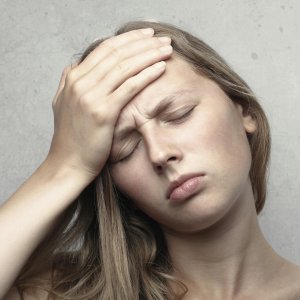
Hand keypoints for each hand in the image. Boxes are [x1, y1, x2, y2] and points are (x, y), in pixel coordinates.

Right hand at [47, 28, 172, 180]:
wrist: (69, 163)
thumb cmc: (72, 137)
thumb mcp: (63, 104)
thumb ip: (68, 82)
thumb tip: (75, 66)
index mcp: (74, 78)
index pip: (105, 49)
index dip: (129, 39)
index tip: (147, 35)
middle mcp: (80, 83)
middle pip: (117, 54)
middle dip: (143, 43)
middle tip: (163, 39)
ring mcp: (90, 96)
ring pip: (125, 67)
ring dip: (149, 55)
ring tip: (167, 50)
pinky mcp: (103, 112)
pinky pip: (129, 87)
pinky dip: (146, 75)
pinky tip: (160, 68)